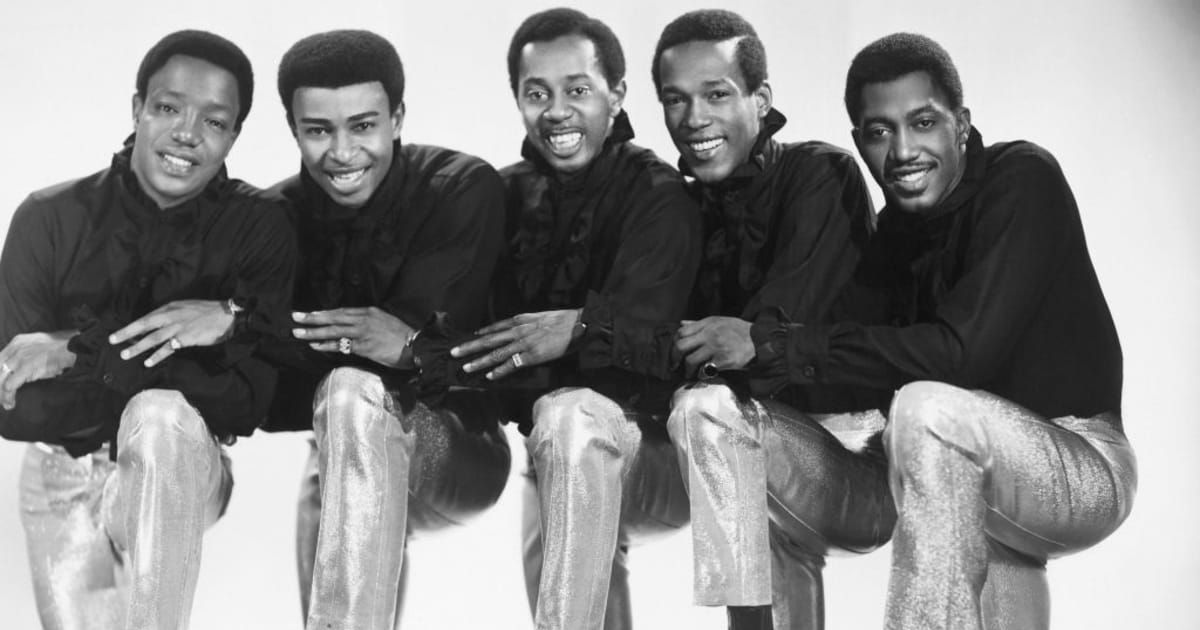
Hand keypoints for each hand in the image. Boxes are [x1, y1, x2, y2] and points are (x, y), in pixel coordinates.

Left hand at [0, 331, 76, 409]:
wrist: (74, 347)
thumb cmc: (63, 347)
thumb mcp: (39, 345)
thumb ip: (28, 355)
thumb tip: (22, 370)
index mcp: (18, 342)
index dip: (0, 375)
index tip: (2, 386)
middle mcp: (15, 348)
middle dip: (0, 385)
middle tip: (2, 397)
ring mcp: (20, 357)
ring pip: (1, 379)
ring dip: (2, 393)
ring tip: (5, 402)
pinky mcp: (26, 367)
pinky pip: (10, 385)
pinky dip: (8, 396)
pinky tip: (10, 403)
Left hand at [109, 300, 234, 366]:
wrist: (228, 315)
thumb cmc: (209, 312)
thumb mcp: (187, 308)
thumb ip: (173, 315)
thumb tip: (159, 325)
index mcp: (171, 308)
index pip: (147, 317)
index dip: (132, 326)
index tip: (119, 333)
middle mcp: (172, 316)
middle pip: (145, 325)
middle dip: (127, 333)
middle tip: (113, 340)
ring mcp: (179, 327)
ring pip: (153, 338)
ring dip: (138, 347)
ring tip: (125, 354)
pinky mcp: (187, 338)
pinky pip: (168, 348)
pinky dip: (157, 356)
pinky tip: (148, 362)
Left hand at [292, 307, 415, 367]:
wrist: (416, 346)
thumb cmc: (402, 337)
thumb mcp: (385, 322)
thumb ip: (369, 322)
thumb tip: (353, 328)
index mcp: (369, 311)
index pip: (342, 311)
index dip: (324, 313)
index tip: (310, 314)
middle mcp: (364, 319)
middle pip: (334, 317)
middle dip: (313, 318)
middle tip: (296, 317)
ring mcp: (363, 332)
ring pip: (334, 330)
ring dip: (314, 332)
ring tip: (298, 333)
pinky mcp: (364, 346)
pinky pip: (341, 345)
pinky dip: (326, 345)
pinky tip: (314, 346)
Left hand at [451, 309, 580, 379]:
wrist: (580, 324)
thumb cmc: (565, 320)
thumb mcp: (542, 316)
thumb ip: (529, 323)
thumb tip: (523, 328)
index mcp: (521, 320)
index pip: (496, 326)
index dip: (482, 333)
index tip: (471, 336)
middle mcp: (518, 330)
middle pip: (489, 340)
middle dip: (470, 346)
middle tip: (454, 352)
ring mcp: (524, 343)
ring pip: (496, 353)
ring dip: (479, 361)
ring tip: (465, 367)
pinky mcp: (532, 355)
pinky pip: (512, 364)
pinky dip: (499, 371)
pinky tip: (489, 376)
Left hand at [675, 316, 754, 374]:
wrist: (761, 340)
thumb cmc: (740, 331)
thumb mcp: (720, 321)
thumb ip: (700, 323)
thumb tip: (682, 324)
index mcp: (708, 324)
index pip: (681, 332)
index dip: (674, 343)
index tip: (674, 351)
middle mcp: (710, 334)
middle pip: (681, 346)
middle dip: (674, 358)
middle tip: (675, 365)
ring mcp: (716, 348)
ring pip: (690, 360)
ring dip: (687, 370)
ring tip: (689, 373)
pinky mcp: (724, 361)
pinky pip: (705, 371)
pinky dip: (702, 375)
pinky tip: (704, 375)